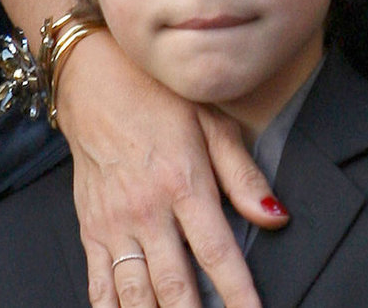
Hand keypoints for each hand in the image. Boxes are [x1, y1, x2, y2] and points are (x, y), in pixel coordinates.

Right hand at [58, 31, 287, 307]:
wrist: (95, 81)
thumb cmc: (158, 97)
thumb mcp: (212, 121)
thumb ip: (243, 175)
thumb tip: (276, 215)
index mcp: (184, 183)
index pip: (218, 253)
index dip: (239, 294)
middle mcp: (147, 211)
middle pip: (175, 287)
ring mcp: (114, 225)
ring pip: (136, 296)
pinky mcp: (90, 231)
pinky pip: (99, 287)